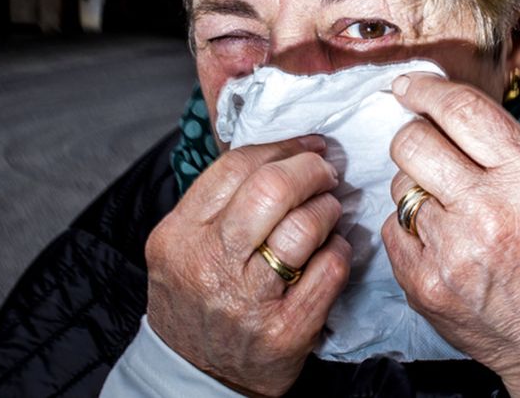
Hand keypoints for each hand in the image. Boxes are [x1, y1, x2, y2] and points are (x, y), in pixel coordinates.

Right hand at [145, 136, 351, 396]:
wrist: (194, 373)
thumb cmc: (195, 298)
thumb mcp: (182, 246)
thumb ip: (217, 202)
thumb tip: (278, 152)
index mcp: (179, 236)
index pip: (235, 168)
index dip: (281, 147)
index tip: (306, 144)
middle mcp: (210, 265)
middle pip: (271, 190)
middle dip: (309, 170)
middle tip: (325, 171)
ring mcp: (247, 301)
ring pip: (303, 227)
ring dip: (327, 208)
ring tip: (329, 209)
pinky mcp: (285, 330)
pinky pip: (329, 269)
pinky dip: (339, 248)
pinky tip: (334, 247)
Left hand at [382, 74, 519, 396]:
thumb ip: (507, 151)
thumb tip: (450, 112)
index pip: (460, 109)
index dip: (426, 89)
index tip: (409, 86)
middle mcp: (488, 208)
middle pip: (413, 141)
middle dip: (415, 139)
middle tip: (428, 153)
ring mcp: (452, 249)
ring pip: (399, 187)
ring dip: (417, 191)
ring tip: (450, 212)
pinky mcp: (424, 283)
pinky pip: (391, 230)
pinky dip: (409, 231)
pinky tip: (440, 244)